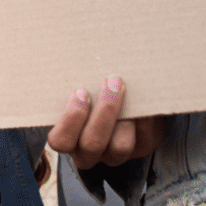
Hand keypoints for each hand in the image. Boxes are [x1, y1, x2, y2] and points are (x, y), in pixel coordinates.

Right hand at [47, 76, 164, 168]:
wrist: (124, 97)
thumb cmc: (90, 91)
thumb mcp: (77, 89)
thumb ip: (71, 84)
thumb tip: (64, 50)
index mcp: (68, 140)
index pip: (60, 141)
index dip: (70, 119)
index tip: (80, 92)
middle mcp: (90, 153)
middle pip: (92, 143)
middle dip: (103, 112)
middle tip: (110, 83)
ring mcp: (116, 154)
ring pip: (119, 146)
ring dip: (124, 115)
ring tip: (125, 87)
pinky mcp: (141, 148)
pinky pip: (144, 138)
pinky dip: (144, 116)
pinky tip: (142, 97)